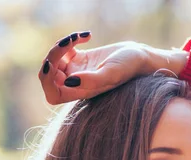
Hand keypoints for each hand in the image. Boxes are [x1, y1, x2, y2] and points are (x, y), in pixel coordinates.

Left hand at [38, 32, 187, 104]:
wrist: (143, 58)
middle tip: (65, 46)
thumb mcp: (112, 73)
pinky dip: (69, 40)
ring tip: (77, 37)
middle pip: (49, 76)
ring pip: (54, 60)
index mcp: (82, 92)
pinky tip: (86, 36)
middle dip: (51, 58)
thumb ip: (92, 80)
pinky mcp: (81, 59)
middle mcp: (77, 84)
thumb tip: (68, 81)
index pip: (52, 92)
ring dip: (60, 46)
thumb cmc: (130, 68)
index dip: (48, 79)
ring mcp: (78, 70)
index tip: (55, 64)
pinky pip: (64, 49)